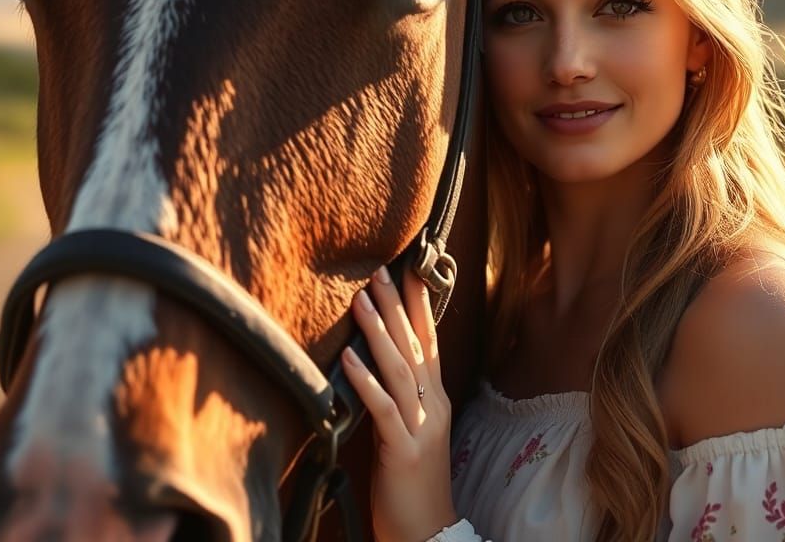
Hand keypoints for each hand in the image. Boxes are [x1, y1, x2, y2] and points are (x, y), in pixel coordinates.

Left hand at [341, 266, 457, 541]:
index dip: (420, 306)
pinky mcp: (403, 451)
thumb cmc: (414, 484)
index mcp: (436, 399)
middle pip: (416, 346)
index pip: (429, 341)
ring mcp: (421, 427)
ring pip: (402, 369)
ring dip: (380, 332)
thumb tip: (378, 361)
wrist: (430, 535)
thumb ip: (402, 397)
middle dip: (398, 306)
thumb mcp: (413, 431)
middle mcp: (433, 405)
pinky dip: (366, 381)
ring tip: (361, 300)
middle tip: (381, 270)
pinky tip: (348, 357)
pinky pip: (384, 409)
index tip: (409, 270)